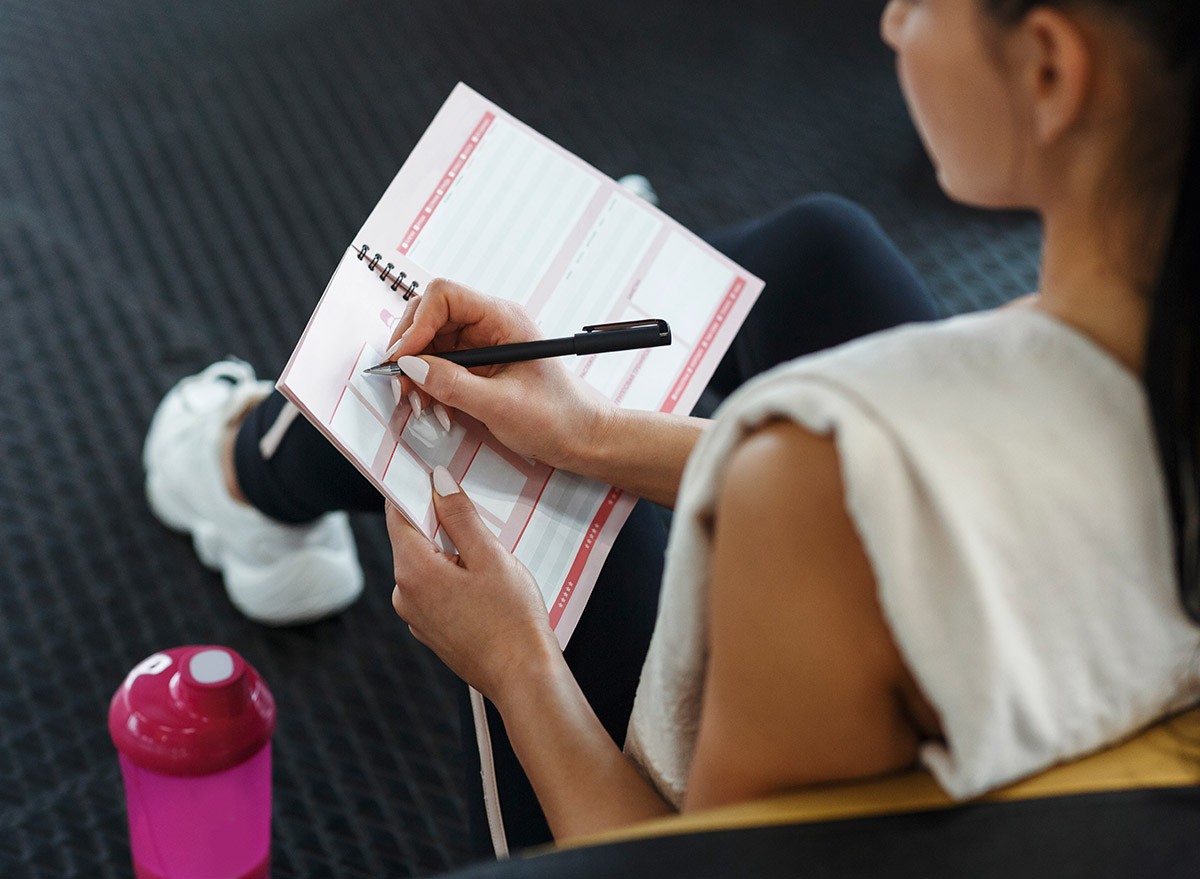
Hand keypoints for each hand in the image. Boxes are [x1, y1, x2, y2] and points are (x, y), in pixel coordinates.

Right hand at [385, 278, 612, 471]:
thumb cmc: (556, 418)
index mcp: (504, 319)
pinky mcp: (479, 364)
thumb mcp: (501, 405)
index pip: (444, 295)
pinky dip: (428, 382)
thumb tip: (410, 365)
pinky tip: (431, 405)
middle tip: (400, 383)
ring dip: (416, 370)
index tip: (403, 358)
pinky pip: (441, 362)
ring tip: (416, 401)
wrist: (582, 437)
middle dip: (410, 348)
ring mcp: (483, 343)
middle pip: (430, 315)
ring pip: (431, 341)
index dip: (417, 323)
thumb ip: (452, 384)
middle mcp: (491, 323)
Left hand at [387, 465, 561, 699]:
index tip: (431, 474)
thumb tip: (438, 481)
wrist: (523, 677)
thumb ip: (460, 516)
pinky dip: (455, 580)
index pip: (398, 514)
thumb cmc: (512, 620)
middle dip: (443, 526)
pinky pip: (436, 591)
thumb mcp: (490, 557)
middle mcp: (404, 594)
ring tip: (490, 564)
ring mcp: (415, 616)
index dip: (413, 489)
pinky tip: (486, 588)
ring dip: (453, 555)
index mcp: (413, 571)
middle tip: (480, 522)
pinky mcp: (431, 630)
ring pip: (427, 566)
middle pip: (414, 540)